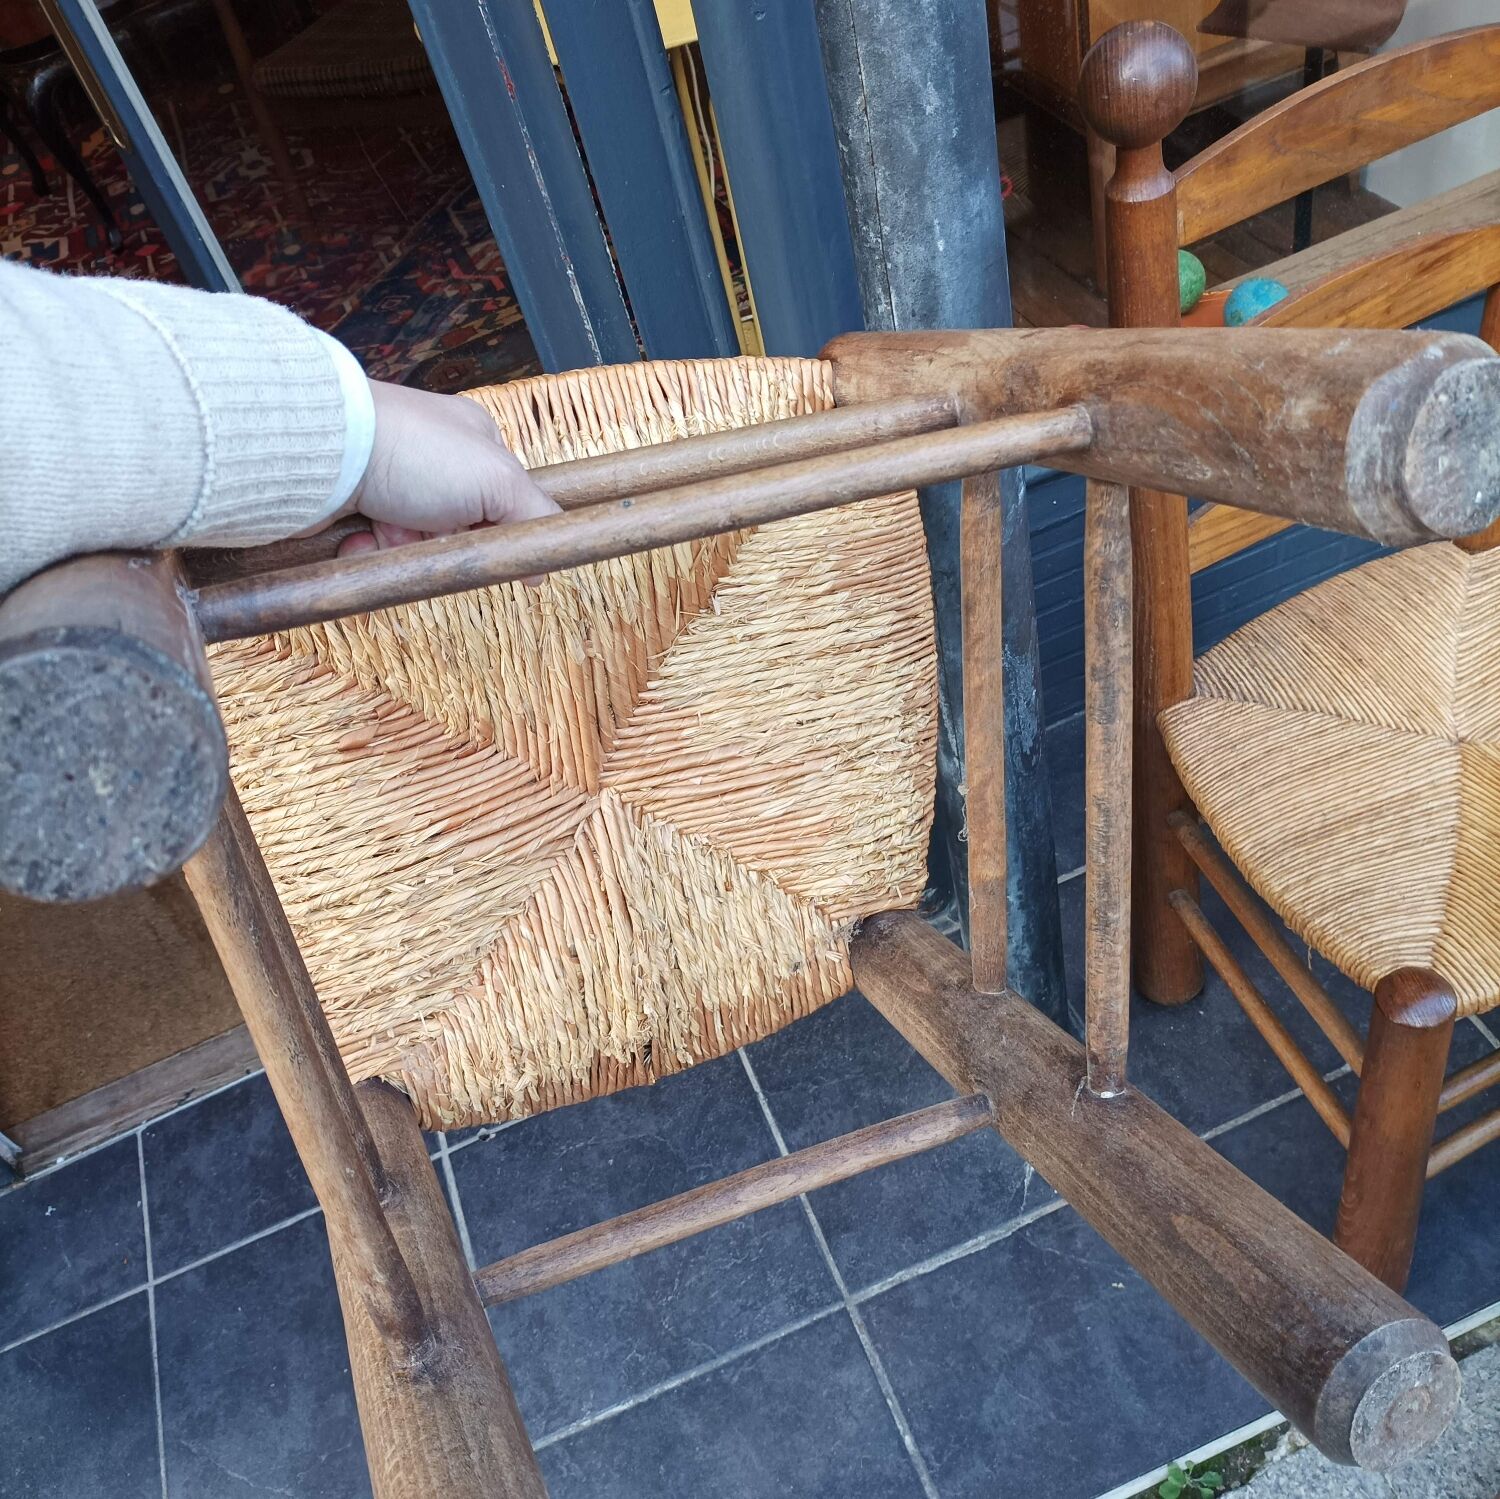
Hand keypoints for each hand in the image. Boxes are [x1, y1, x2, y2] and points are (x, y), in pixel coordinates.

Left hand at [334, 380, 556, 556]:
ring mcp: (390, 483)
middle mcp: (432, 459)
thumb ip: (535, 514)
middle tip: (430, 533)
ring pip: (413, 547)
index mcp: (474, 442)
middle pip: (457, 531)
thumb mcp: (498, 479)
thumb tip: (545, 564)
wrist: (323, 450)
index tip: (482, 542)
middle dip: (441, 542)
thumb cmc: (414, 453)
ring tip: (384, 532)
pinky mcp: (352, 505)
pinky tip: (356, 536)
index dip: (494, 530)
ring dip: (400, 551)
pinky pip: (370, 550)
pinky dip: (364, 552)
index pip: (504, 501)